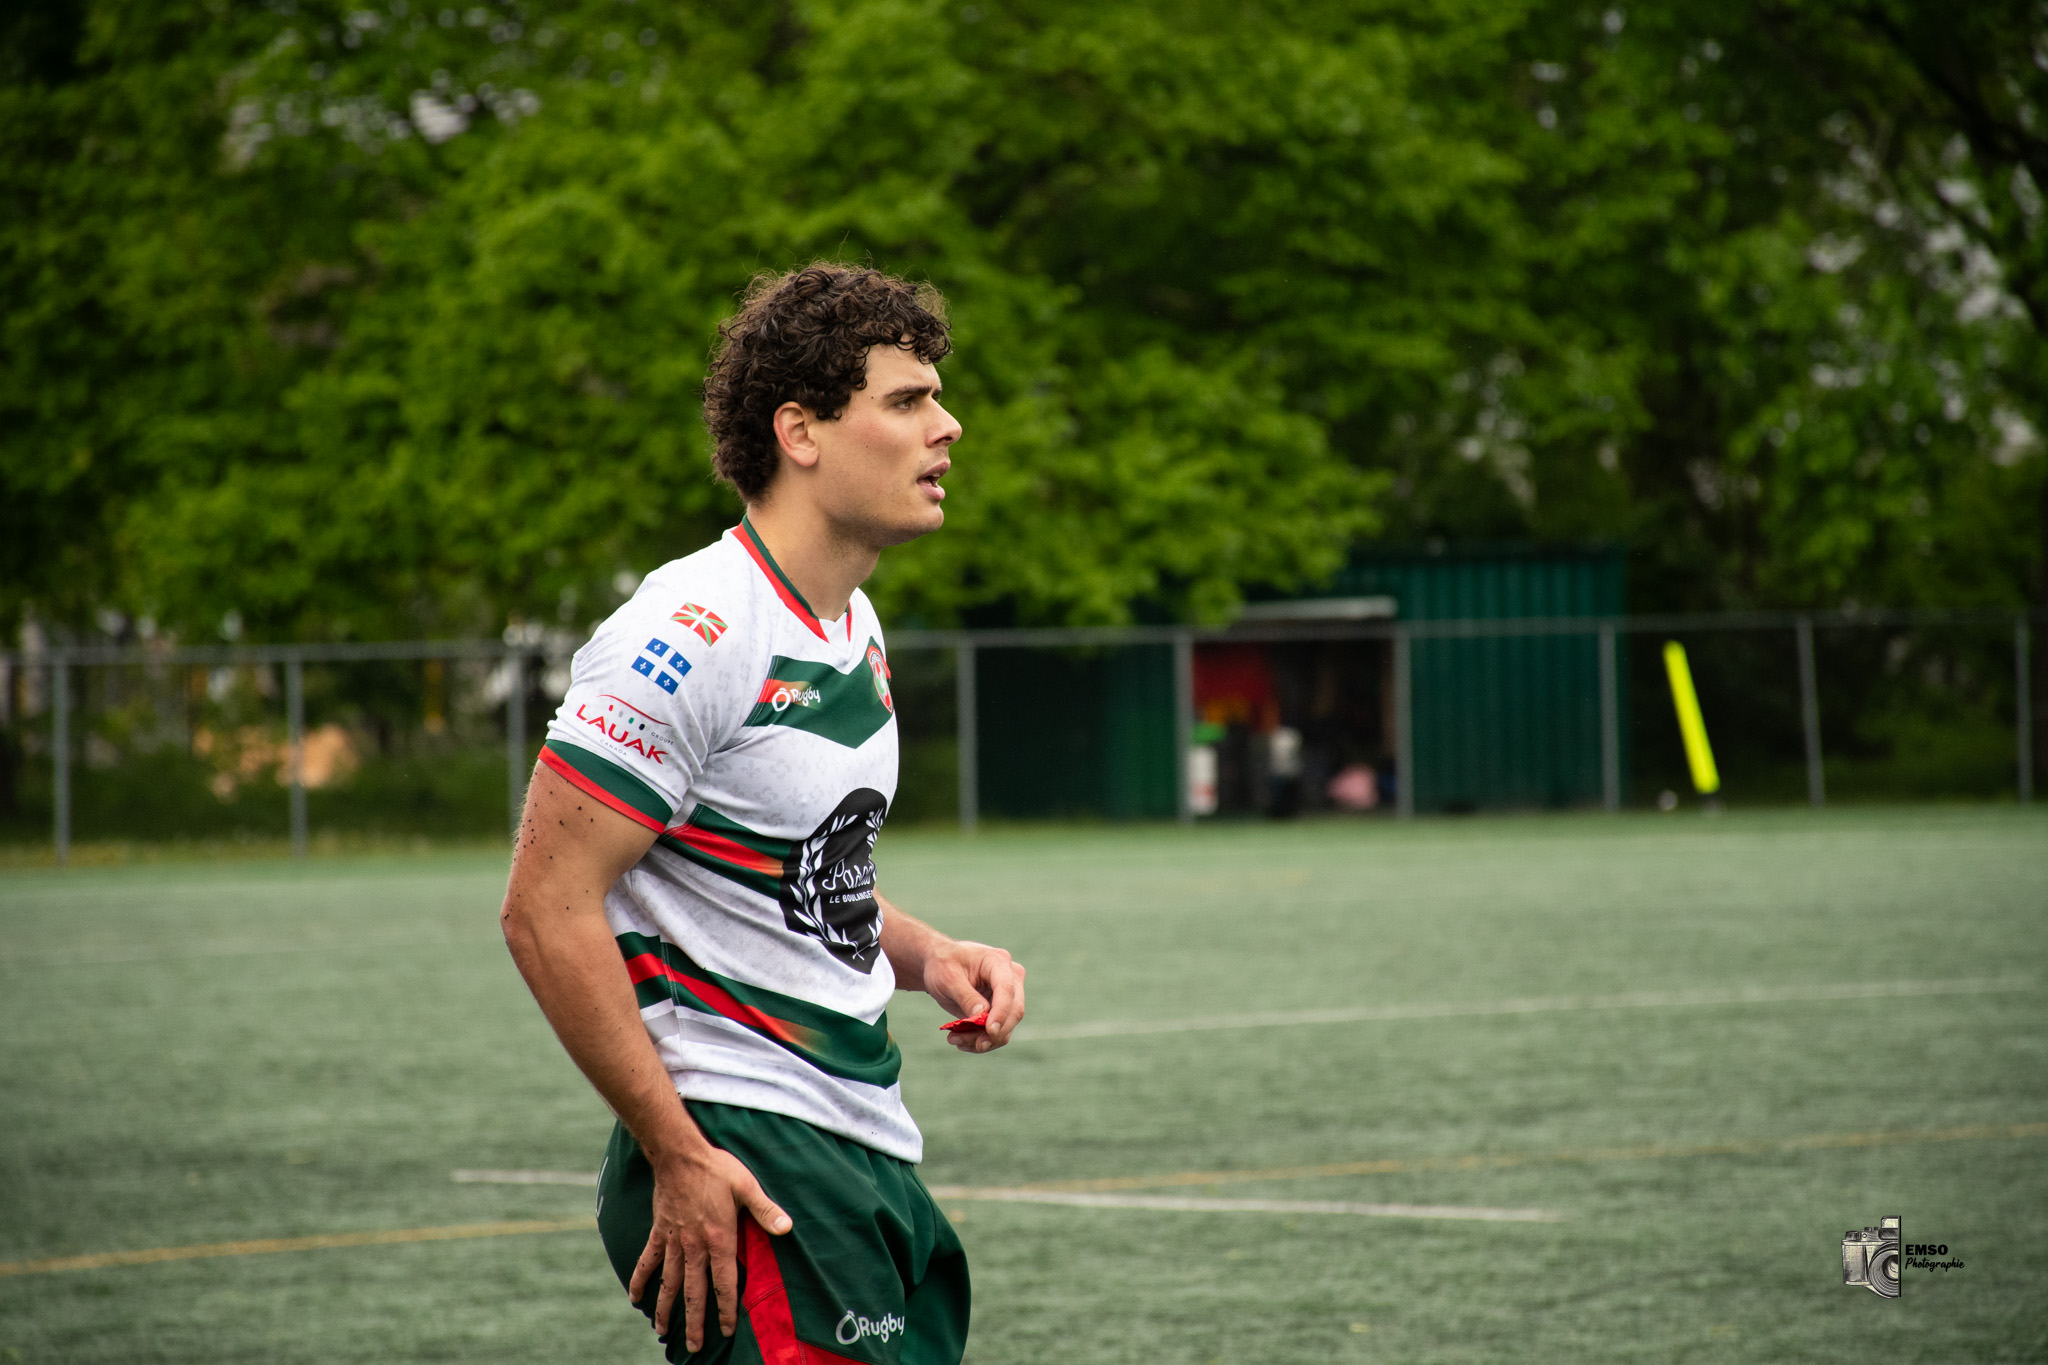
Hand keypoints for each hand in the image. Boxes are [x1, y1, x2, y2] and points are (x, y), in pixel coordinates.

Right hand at [630, 1145, 791, 1350]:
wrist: (680, 1154)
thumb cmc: (717, 1168)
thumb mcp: (747, 1187)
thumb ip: (766, 1210)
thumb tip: (787, 1227)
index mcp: (718, 1239)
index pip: (724, 1283)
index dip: (725, 1309)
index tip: (726, 1329)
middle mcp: (694, 1246)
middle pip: (694, 1292)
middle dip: (695, 1321)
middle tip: (694, 1347)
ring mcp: (674, 1240)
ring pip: (669, 1282)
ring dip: (666, 1308)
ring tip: (662, 1332)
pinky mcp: (659, 1231)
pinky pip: (647, 1260)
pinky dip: (639, 1279)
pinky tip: (635, 1298)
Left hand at [923, 940, 1026, 1051]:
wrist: (940, 966)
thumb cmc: (943, 964)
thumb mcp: (948, 977)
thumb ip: (966, 996)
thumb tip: (982, 1016)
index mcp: (998, 961)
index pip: (1007, 989)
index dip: (1001, 1012)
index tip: (990, 1031)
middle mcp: (1011, 978)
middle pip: (1014, 1011)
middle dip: (993, 1033)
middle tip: (972, 1044)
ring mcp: (1009, 996)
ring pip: (1006, 1027)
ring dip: (982, 1040)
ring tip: (954, 1039)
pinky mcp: (1001, 1011)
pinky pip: (998, 1033)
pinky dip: (980, 1041)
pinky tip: (960, 1041)